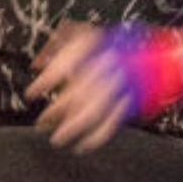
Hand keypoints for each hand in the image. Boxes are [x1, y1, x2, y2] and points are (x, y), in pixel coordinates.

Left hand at [28, 22, 129, 152]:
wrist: (152, 53)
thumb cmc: (113, 43)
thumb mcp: (84, 34)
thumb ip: (57, 46)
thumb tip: (36, 65)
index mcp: (94, 51)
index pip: (63, 67)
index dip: (45, 82)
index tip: (30, 94)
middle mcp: (104, 70)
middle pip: (75, 95)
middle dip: (54, 112)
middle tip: (40, 124)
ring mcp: (118, 88)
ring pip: (92, 113)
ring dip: (72, 129)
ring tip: (57, 140)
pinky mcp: (129, 103)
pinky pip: (111, 124)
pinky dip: (95, 139)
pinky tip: (82, 147)